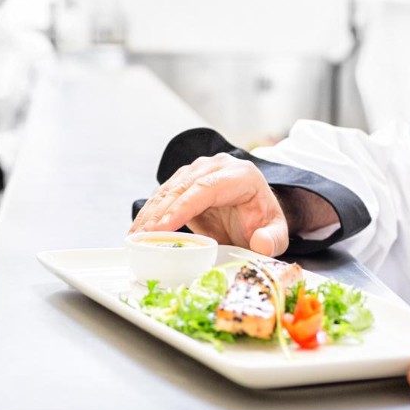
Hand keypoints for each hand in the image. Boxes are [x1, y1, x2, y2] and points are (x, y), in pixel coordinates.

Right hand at [128, 154, 288, 256]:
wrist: (256, 212)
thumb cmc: (263, 221)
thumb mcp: (277, 232)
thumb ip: (273, 239)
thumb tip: (260, 243)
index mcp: (241, 175)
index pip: (207, 188)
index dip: (183, 206)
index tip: (165, 226)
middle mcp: (216, 167)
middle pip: (182, 187)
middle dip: (160, 213)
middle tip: (141, 236)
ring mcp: (198, 171)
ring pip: (168, 190)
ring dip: (149, 214)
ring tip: (133, 237)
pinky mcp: (184, 181)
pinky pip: (163, 196)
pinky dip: (149, 214)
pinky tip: (137, 231)